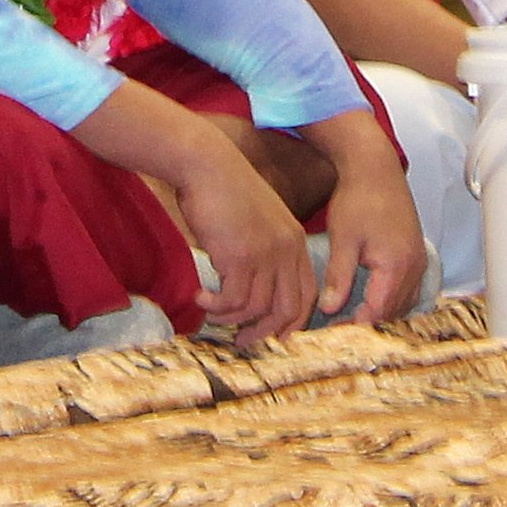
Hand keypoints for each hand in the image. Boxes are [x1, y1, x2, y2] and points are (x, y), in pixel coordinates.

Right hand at [168, 132, 313, 350]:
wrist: (206, 164)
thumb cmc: (223, 191)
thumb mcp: (256, 220)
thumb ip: (263, 251)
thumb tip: (250, 292)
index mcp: (294, 241)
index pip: (306, 294)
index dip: (291, 321)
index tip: (271, 335)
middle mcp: (286, 250)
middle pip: (287, 309)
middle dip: (265, 333)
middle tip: (242, 342)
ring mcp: (265, 254)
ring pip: (256, 308)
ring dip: (231, 319)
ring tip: (211, 315)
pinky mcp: (241, 257)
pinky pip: (232, 300)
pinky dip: (215, 306)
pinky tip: (200, 298)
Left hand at [301, 113, 429, 328]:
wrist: (375, 168)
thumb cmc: (358, 198)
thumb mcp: (343, 238)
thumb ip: (339, 275)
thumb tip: (330, 307)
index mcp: (396, 265)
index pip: (378, 312)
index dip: (356, 326)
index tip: (333, 331)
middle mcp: (413, 266)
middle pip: (393, 312)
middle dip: (367, 323)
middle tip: (338, 328)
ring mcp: (417, 260)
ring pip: (401, 302)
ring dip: (379, 313)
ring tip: (350, 317)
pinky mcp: (414, 253)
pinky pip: (406, 288)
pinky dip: (389, 299)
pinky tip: (369, 298)